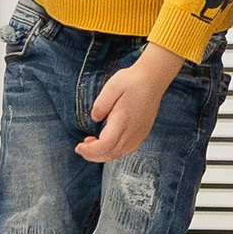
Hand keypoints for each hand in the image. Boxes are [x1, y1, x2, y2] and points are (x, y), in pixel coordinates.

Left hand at [80, 44, 180, 161]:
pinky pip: (127, 149)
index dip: (90, 151)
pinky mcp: (143, 132)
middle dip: (93, 155)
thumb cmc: (132, 80)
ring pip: (119, 154)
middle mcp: (133, 131)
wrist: (154, 78)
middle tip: (81, 147)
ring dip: (103, 154)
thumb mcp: (112, 86)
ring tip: (92, 143)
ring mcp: (140, 133)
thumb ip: (100, 105)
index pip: (105, 145)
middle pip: (111, 154)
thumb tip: (95, 119)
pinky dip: (114, 151)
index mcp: (123, 120)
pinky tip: (108, 142)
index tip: (78, 146)